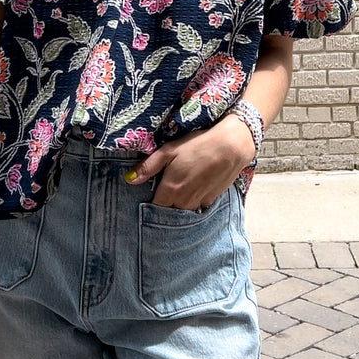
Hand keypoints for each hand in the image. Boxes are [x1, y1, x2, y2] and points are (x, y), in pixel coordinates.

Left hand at [125, 116, 255, 211]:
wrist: (230, 147)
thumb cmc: (197, 145)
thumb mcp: (169, 150)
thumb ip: (148, 166)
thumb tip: (128, 179)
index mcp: (170, 190)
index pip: (153, 208)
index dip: (149, 205)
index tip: (147, 198)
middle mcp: (184, 202)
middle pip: (168, 213)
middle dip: (163, 208)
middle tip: (162, 195)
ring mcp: (199, 203)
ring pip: (182, 212)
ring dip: (177, 208)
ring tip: (177, 193)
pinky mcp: (211, 201)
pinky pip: (197, 208)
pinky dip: (192, 204)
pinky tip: (193, 191)